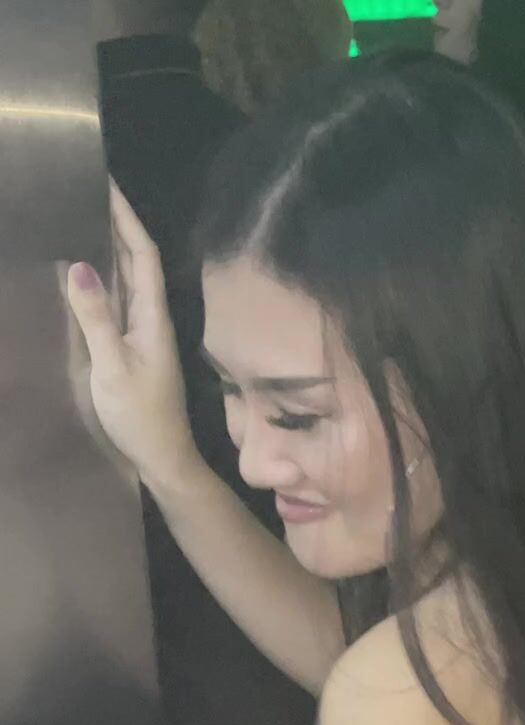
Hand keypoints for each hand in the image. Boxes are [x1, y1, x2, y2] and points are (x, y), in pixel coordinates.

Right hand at [66, 183, 198, 493]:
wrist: (165, 460)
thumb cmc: (141, 419)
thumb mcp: (113, 367)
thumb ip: (96, 318)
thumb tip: (79, 266)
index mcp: (153, 316)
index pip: (142, 253)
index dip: (126, 216)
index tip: (106, 183)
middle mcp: (152, 318)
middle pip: (135, 259)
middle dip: (114, 223)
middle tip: (86, 191)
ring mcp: (143, 334)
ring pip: (125, 280)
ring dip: (107, 248)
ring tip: (80, 218)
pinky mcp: (133, 349)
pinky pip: (117, 303)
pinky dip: (102, 280)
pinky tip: (83, 274)